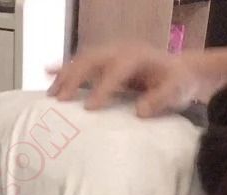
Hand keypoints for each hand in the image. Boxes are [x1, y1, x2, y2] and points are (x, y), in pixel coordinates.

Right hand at [48, 41, 221, 115]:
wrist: (179, 70)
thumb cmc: (177, 84)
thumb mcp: (175, 92)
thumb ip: (160, 99)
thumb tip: (140, 111)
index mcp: (137, 57)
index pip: (117, 70)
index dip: (103, 88)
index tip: (89, 107)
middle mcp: (120, 51)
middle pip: (93, 60)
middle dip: (74, 78)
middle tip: (60, 100)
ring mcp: (110, 54)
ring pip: (83, 60)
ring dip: (64, 75)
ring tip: (50, 95)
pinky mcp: (105, 60)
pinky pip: (82, 61)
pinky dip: (64, 66)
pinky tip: (47, 72)